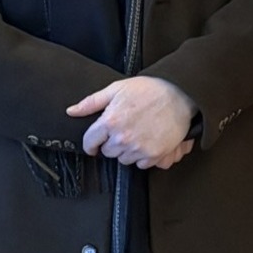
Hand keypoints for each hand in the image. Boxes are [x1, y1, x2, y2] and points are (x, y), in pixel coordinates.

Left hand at [66, 76, 195, 164]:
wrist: (180, 94)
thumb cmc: (150, 89)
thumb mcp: (118, 88)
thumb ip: (92, 102)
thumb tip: (72, 111)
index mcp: (110, 121)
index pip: (90, 142)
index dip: (91, 143)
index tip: (95, 143)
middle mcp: (122, 138)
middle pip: (108, 152)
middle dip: (113, 142)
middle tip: (125, 129)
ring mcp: (138, 148)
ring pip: (124, 159)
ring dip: (128, 150)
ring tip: (139, 133)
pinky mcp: (154, 155)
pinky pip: (141, 164)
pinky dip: (143, 156)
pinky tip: (149, 140)